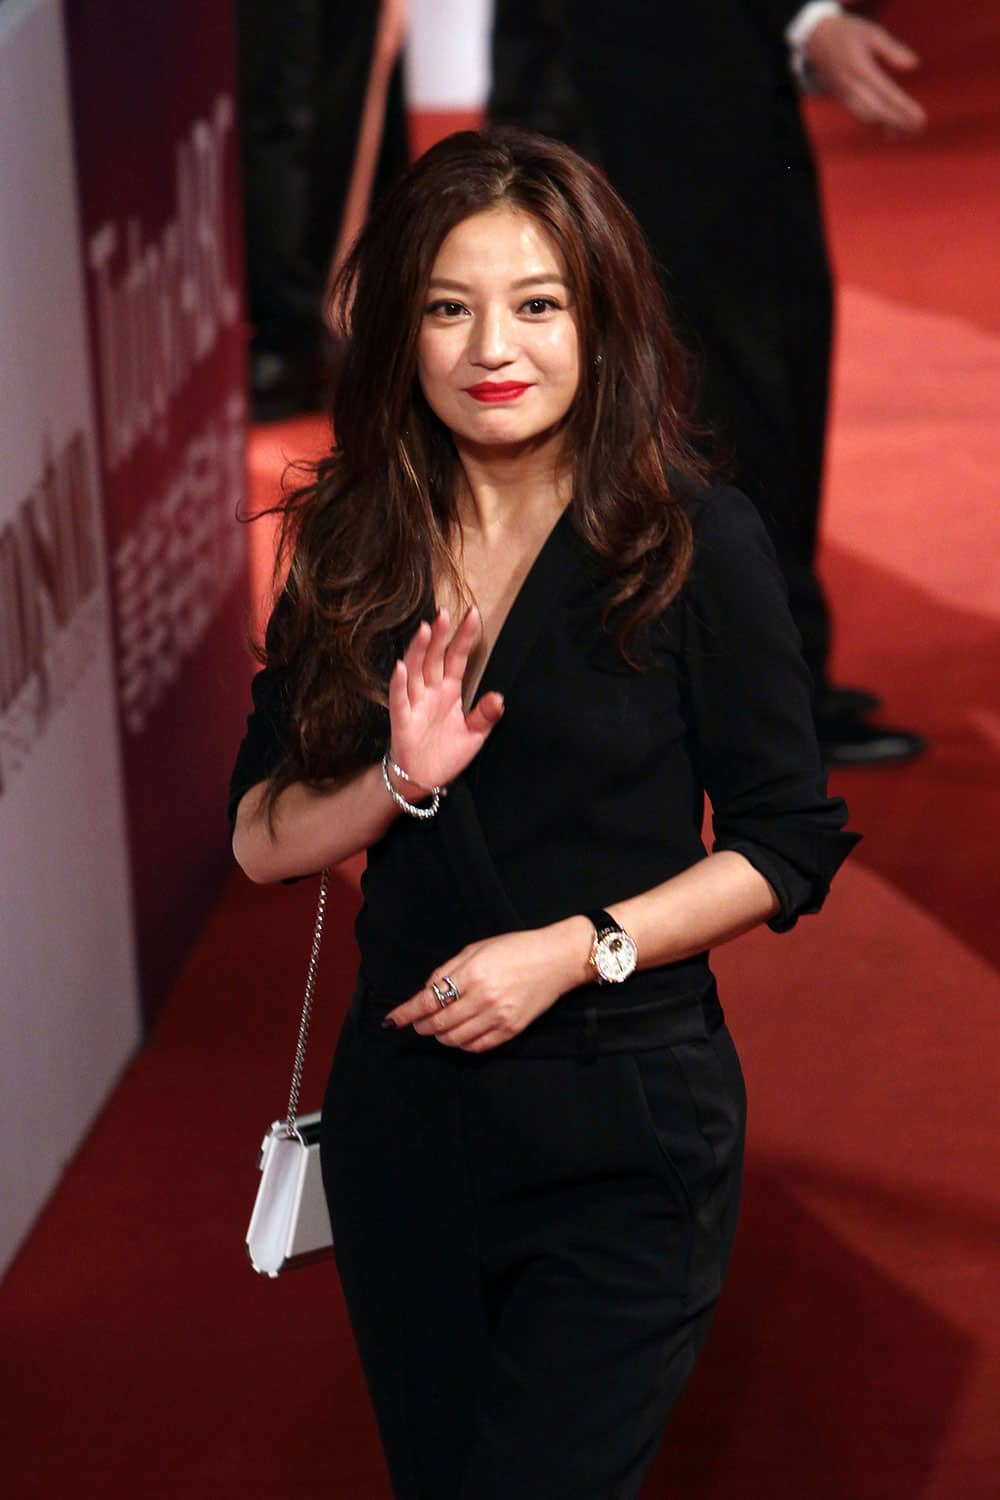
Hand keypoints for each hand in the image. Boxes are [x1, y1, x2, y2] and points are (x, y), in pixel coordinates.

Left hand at [382, 920, 591, 1051]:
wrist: (557, 959)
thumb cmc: (516, 948)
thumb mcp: (476, 949)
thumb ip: (448, 970)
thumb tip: (426, 992)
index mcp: (472, 974)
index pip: (428, 1001)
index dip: (406, 1013)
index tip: (392, 1020)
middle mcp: (483, 998)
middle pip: (438, 1024)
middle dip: (420, 1026)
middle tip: (415, 1023)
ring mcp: (498, 1017)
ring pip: (455, 1039)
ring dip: (440, 1036)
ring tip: (437, 1027)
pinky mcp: (511, 1030)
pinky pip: (477, 1047)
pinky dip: (462, 1044)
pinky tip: (459, 1035)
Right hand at [388, 606, 503, 792]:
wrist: (423, 779)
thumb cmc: (445, 754)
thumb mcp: (474, 735)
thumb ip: (485, 715)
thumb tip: (500, 697)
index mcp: (449, 691)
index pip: (457, 657)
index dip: (464, 637)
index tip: (473, 615)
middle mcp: (430, 692)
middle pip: (434, 658)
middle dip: (440, 636)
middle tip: (444, 613)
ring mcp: (415, 704)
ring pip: (416, 671)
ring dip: (419, 651)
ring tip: (426, 630)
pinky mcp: (402, 720)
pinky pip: (400, 699)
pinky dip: (400, 684)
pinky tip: (402, 667)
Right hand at [805, 14, 926, 135]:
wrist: (816, 38)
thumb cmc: (848, 32)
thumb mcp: (872, 32)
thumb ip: (892, 50)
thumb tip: (914, 64)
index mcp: (860, 69)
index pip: (886, 93)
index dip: (904, 108)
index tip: (919, 118)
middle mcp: (851, 86)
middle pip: (877, 110)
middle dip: (898, 122)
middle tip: (918, 129)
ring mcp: (844, 94)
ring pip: (866, 117)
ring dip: (887, 127)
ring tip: (906, 134)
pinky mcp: (842, 98)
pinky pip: (859, 114)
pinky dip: (875, 124)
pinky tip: (888, 131)